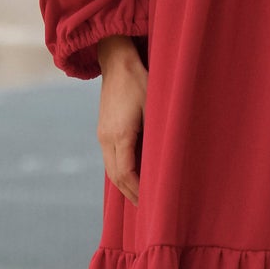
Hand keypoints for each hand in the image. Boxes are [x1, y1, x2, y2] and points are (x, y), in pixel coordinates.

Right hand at [96, 35, 145, 204]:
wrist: (117, 60)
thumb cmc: (140, 80)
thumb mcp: (155, 105)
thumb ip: (158, 132)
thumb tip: (166, 158)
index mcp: (120, 135)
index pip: (126, 173)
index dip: (138, 191)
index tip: (152, 202)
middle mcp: (106, 138)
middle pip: (116, 176)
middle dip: (131, 194)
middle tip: (147, 208)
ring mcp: (102, 134)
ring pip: (110, 169)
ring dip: (124, 185)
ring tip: (140, 197)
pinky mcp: (103, 129)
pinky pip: (110, 158)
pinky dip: (121, 172)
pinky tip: (132, 177)